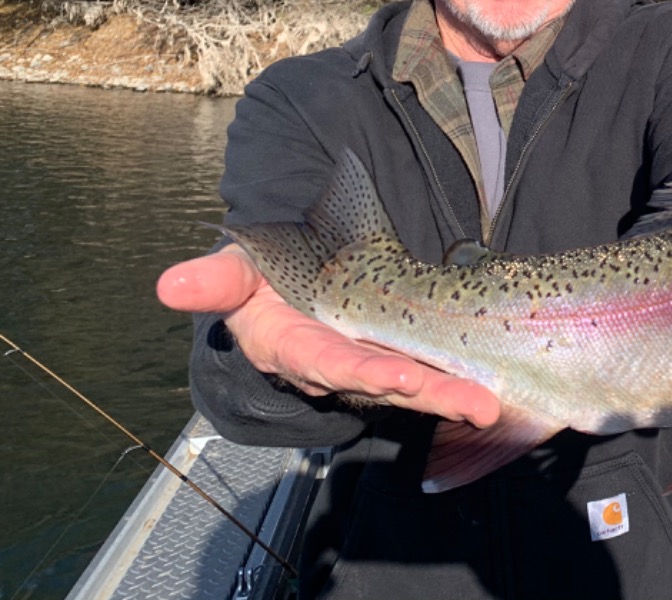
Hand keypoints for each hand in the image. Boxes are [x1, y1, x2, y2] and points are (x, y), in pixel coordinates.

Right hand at [157, 246, 499, 427]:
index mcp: (293, 345)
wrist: (279, 285)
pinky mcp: (392, 353)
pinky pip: (426, 366)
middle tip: (474, 404)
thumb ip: (213, 282)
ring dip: (452, 393)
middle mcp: (334, 362)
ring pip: (413, 379)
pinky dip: (455, 377)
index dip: (362, 371)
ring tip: (489, 403)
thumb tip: (170, 284)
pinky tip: (492, 387)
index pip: (329, 362)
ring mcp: (366, 360)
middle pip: (385, 380)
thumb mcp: (234, 275)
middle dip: (429, 394)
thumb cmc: (257, 280)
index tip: (398, 377)